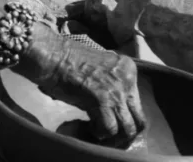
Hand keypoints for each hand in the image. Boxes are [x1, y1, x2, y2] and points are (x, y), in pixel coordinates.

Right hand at [20, 29, 145, 144]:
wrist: (52, 55)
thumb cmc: (68, 61)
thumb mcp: (99, 68)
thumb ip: (111, 84)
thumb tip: (113, 108)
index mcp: (128, 69)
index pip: (137, 103)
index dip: (124, 116)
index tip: (108, 118)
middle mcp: (128, 80)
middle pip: (139, 119)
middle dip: (125, 132)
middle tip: (108, 133)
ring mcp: (117, 91)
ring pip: (128, 128)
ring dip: (113, 137)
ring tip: (97, 132)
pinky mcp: (102, 101)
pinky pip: (110, 129)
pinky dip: (99, 133)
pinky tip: (88, 126)